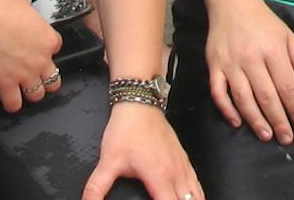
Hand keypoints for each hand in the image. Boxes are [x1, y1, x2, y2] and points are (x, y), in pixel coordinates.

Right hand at [0, 0, 65, 114]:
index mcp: (48, 39)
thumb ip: (31, 14)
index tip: (37, 49)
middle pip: (53, 79)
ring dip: (31, 92)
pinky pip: (14, 105)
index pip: (56, 49)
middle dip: (46, 78)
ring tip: (23, 88)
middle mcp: (41, 60)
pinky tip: (8, 99)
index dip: (45, 50)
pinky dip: (11, 104)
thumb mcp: (24, 2)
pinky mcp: (6, 85)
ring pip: (37, 95)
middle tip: (36, 75)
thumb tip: (25, 13)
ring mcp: (25, 75)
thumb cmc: (0, 6)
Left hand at [84, 101, 200, 199]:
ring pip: (196, 195)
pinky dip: (197, 195)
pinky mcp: (184, 158)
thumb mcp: (108, 161)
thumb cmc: (127, 130)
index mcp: (159, 177)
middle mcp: (175, 173)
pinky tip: (194, 199)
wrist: (140, 103)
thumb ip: (96, 188)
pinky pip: (197, 183)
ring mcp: (182, 165)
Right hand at [200, 0, 293, 144]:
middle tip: (286, 138)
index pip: (288, 87)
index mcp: (273, 50)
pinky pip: (218, 92)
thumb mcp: (288, 37)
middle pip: (267, 96)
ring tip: (266, 135)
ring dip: (255, 120)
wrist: (231, 3)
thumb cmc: (264, 22)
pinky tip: (237, 122)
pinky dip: (226, 109)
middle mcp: (251, 58)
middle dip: (278, 120)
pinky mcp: (214, 65)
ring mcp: (230, 63)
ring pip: (243, 98)